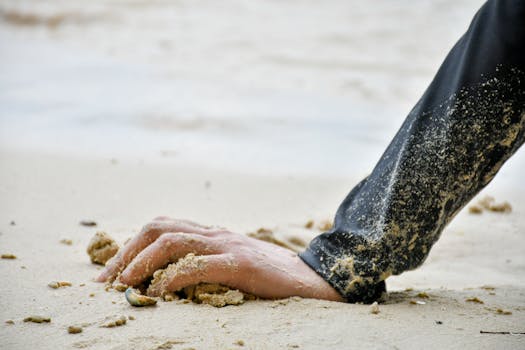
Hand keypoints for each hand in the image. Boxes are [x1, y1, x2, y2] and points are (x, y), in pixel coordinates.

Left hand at [96, 217, 342, 300]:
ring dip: (140, 262)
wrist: (311, 278)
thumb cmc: (270, 276)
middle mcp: (215, 233)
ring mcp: (227, 245)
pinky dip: (171, 278)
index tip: (112, 274)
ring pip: (172, 241)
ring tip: (123, 284)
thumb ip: (206, 264)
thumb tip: (170, 281)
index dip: (132, 247)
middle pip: (158, 228)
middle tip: (106, 281)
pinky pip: (197, 266)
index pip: (161, 228)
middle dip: (127, 252)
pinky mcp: (240, 263)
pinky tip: (159, 293)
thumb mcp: (232, 265)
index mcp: (211, 233)